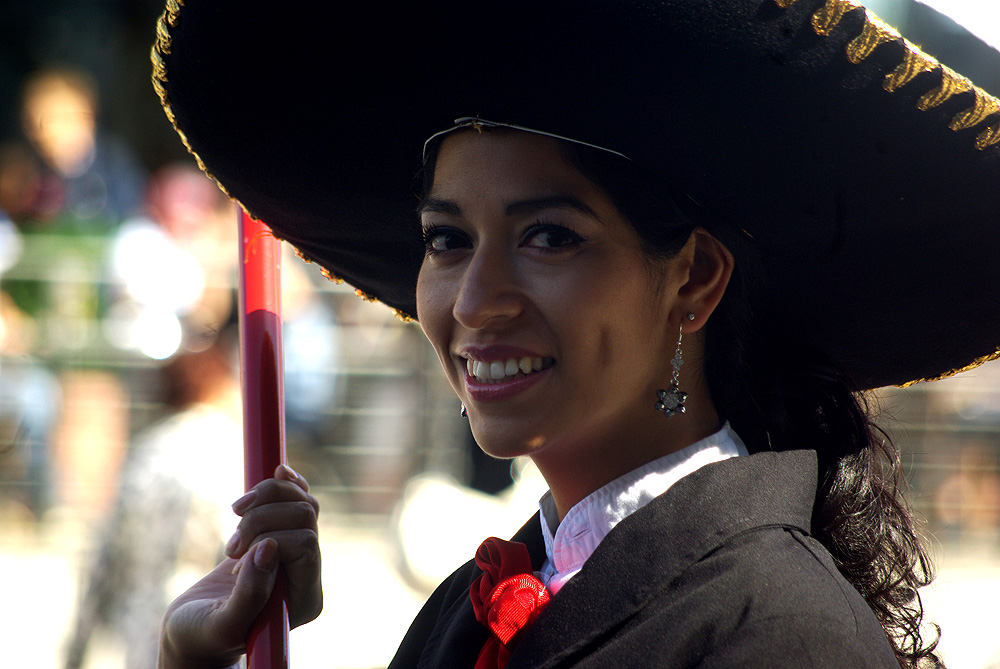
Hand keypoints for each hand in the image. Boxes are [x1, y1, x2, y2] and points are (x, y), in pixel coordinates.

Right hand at [158, 464, 322, 668]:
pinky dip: (283, 484)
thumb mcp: (220, 625)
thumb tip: (269, 548)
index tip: (236, 559)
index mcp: (305, 600)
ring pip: (302, 501)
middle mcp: (308, 574)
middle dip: (262, 520)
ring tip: (234, 528)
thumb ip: (250, 594)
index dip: (270, 539)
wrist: (192, 629)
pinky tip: (274, 474)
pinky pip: (296, 497)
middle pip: (305, 516)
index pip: (306, 545)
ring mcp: (297, 553)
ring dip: (264, 502)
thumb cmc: (202, 636)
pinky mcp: (282, 535)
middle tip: (231, 547)